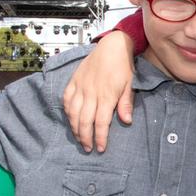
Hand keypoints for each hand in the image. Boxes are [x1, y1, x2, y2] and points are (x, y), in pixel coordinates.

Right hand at [62, 31, 136, 152]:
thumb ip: (126, 103)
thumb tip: (127, 121)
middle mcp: (91, 92)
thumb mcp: (129, 84)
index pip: (101, 122)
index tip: (100, 148)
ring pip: (73, 112)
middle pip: (84, 121)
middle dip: (85, 137)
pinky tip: (70, 119)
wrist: (112, 46)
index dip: (100, 137)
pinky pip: (66, 99)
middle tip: (88, 148)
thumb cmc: (123, 66)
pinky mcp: (74, 81)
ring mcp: (81, 86)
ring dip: (74, 127)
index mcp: (107, 95)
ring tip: (79, 138)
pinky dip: (67, 111)